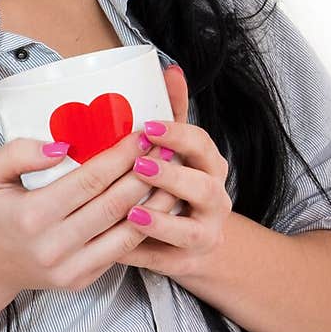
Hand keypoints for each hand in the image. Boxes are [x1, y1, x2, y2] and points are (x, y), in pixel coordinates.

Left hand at [115, 64, 232, 283]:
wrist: (196, 245)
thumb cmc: (178, 185)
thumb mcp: (180, 149)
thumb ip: (173, 112)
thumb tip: (169, 68)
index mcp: (211, 166)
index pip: (202, 144)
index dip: (177, 135)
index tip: (147, 126)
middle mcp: (215, 200)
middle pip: (202, 187)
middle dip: (171, 176)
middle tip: (139, 166)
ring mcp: (204, 234)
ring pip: (190, 230)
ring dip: (160, 221)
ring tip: (130, 212)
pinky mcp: (186, 263)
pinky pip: (164, 260)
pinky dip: (141, 254)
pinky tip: (115, 247)